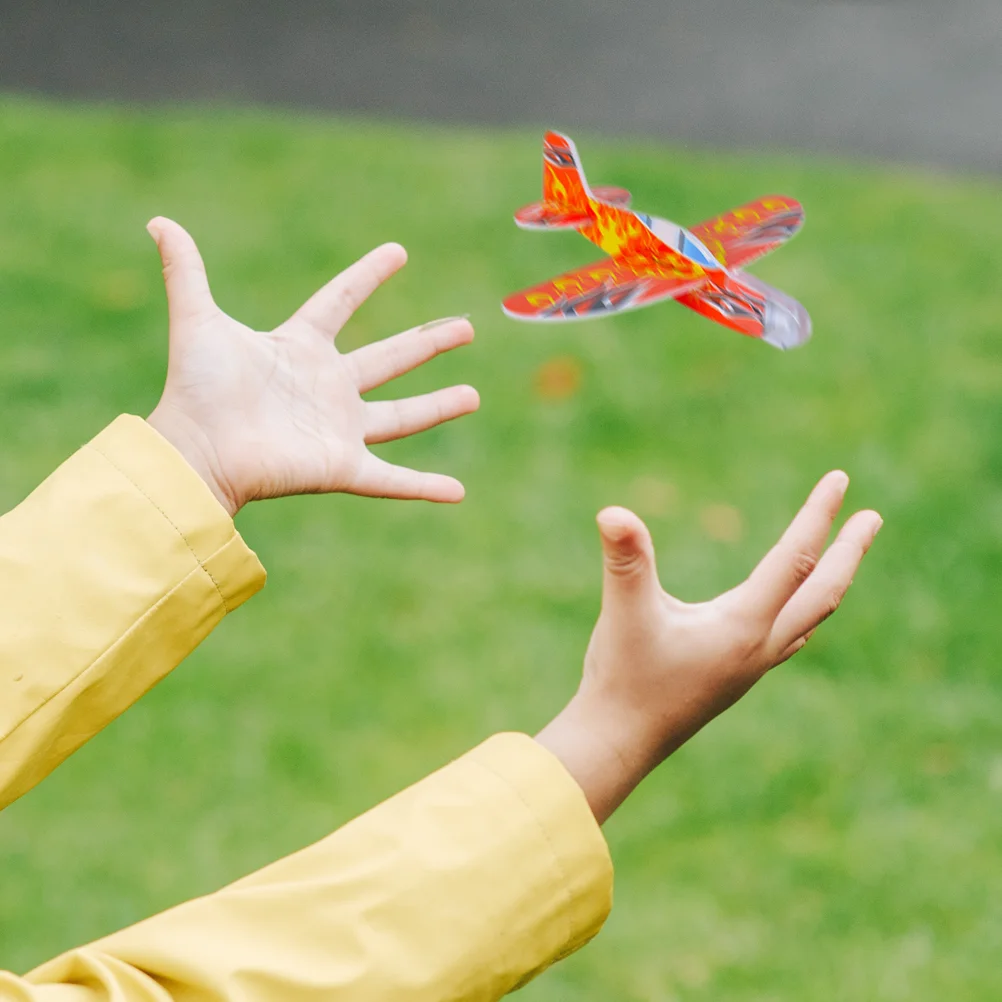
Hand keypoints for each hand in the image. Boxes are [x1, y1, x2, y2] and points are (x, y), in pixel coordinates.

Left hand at [144, 217, 479, 515]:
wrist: (195, 449)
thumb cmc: (197, 388)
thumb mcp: (199, 320)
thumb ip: (186, 271)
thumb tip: (158, 221)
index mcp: (299, 348)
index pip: (339, 302)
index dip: (367, 276)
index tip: (397, 252)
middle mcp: (327, 387)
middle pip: (389, 359)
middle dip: (428, 342)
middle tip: (467, 327)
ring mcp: (339, 429)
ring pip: (402, 417)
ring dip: (439, 406)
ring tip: (475, 395)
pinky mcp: (344, 467)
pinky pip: (393, 479)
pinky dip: (425, 487)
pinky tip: (459, 492)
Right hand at [536, 471, 881, 822]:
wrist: (620, 742)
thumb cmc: (622, 678)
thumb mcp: (623, 612)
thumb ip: (625, 561)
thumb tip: (611, 512)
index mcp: (743, 626)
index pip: (794, 559)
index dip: (817, 516)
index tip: (840, 480)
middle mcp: (760, 646)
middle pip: (823, 592)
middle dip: (850, 551)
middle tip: (873, 517)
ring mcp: (752, 665)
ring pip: (811, 616)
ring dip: (832, 581)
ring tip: (844, 557)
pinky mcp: (737, 676)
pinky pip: (790, 635)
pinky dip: (806, 610)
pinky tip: (798, 614)